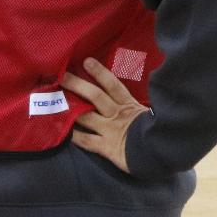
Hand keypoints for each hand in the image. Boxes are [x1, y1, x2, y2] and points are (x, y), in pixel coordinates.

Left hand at [61, 58, 148, 173]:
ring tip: (54, 101)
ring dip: (70, 108)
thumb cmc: (158, 133)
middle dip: (78, 85)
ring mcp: (110, 130)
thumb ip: (141, 103)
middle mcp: (117, 115)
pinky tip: (60, 131)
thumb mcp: (151, 114)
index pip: (114, 85)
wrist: (162, 155)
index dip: (100, 73)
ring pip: (86, 116)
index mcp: (129, 105)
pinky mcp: (106, 147)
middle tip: (62, 76)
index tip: (86, 61)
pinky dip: (74, 136)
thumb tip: (138, 89)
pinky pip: (86, 140)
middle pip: (95, 96)